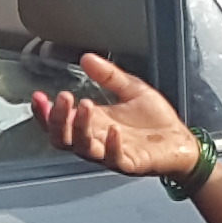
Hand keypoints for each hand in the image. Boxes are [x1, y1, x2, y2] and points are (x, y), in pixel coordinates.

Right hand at [30, 55, 201, 181]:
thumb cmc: (156, 123)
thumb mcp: (132, 89)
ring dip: (81, 128)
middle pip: (64, 139)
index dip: (45, 113)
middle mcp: (98, 141)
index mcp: (94, 124)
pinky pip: (116, 159)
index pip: (60, 123)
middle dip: (58, 119)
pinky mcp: (131, 163)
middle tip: (63, 98)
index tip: (39, 97)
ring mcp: (112, 154)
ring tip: (85, 106)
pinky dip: (112, 146)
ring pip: (85, 148)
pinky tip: (114, 130)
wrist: (182, 143)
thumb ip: (109, 76)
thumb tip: (87, 59)